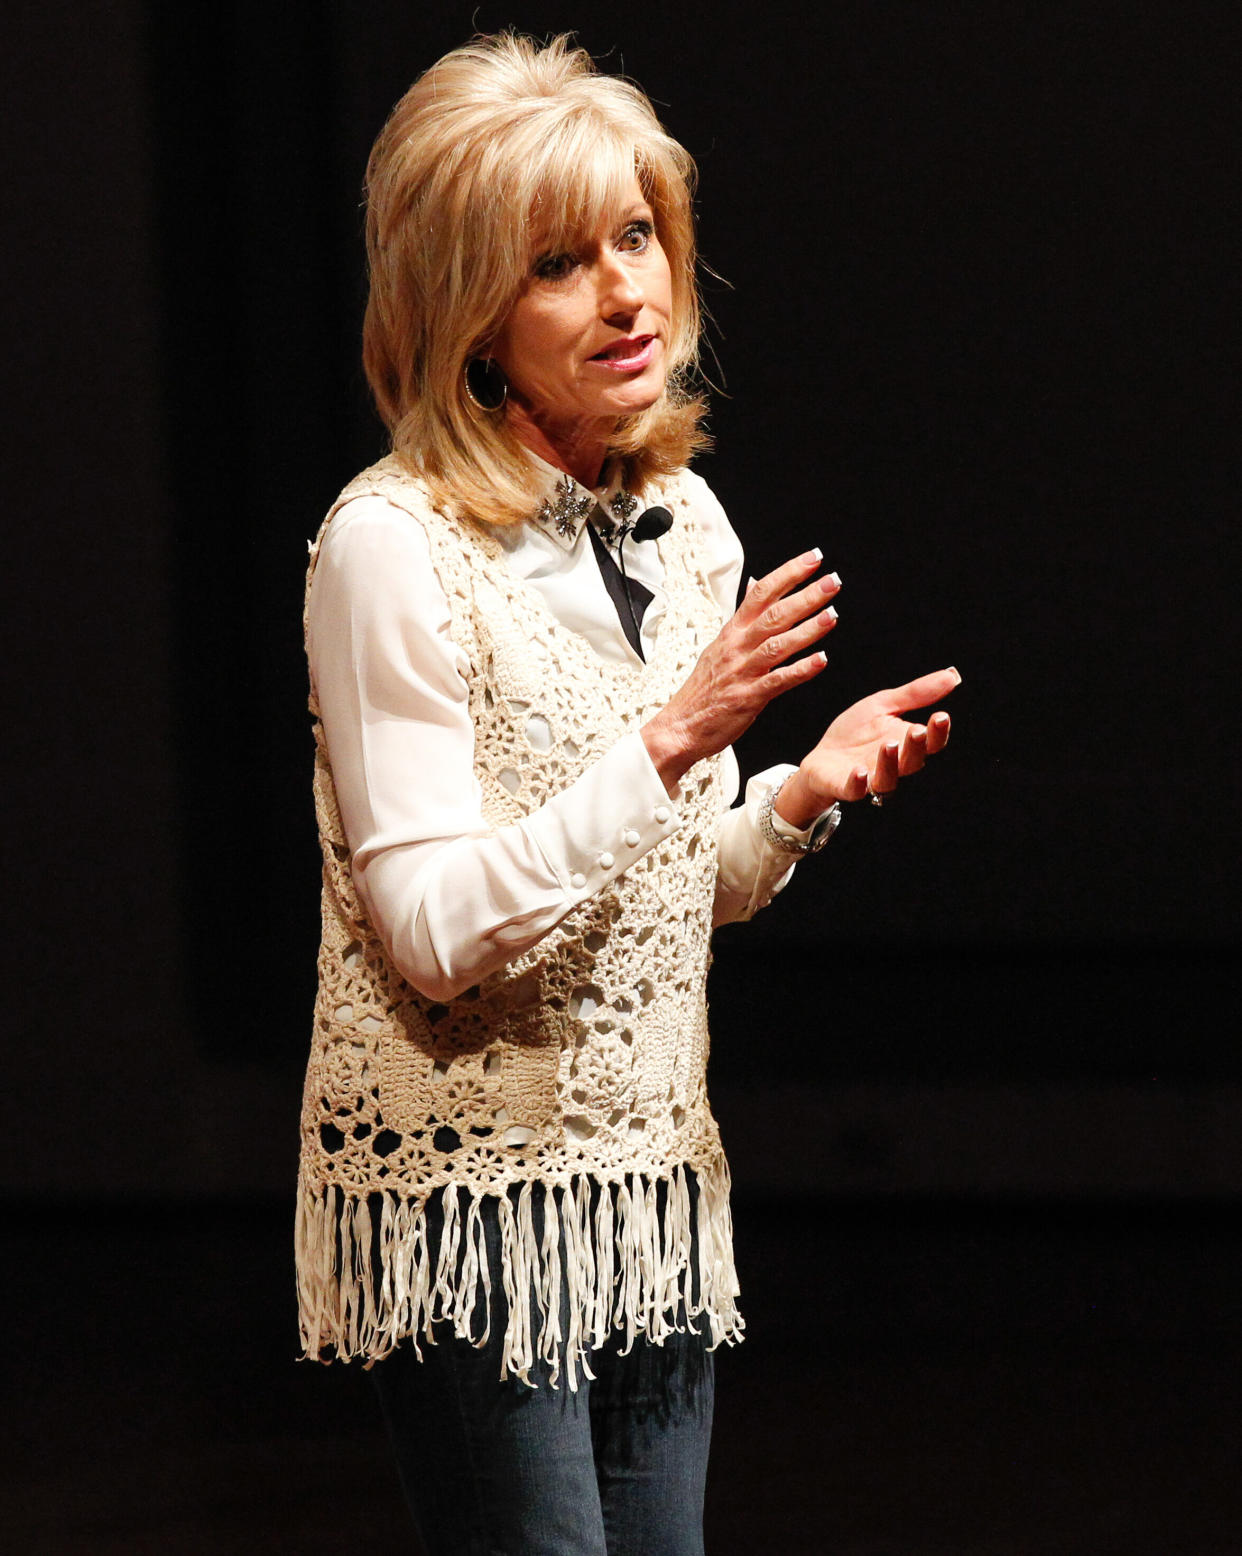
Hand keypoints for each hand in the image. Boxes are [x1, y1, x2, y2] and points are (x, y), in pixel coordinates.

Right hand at [642, 548, 840, 792]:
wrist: (680, 726)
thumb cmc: (704, 689)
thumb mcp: (720, 644)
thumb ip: (743, 615)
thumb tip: (755, 583)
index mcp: (732, 631)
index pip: (761, 592)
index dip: (789, 573)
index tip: (814, 559)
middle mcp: (737, 647)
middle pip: (774, 614)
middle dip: (806, 596)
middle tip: (833, 581)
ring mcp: (742, 671)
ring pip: (778, 644)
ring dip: (808, 629)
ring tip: (832, 616)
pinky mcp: (748, 697)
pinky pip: (778, 680)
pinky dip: (800, 670)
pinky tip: (821, 660)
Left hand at [774, 667, 960, 825]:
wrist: (821, 756)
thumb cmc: (855, 732)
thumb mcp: (883, 704)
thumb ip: (915, 694)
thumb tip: (952, 676)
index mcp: (906, 744)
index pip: (930, 742)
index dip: (938, 732)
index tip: (941, 716)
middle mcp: (893, 765)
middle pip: (913, 762)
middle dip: (916, 747)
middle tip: (917, 730)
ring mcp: (870, 779)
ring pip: (888, 779)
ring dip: (890, 763)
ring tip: (889, 745)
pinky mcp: (846, 787)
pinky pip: (855, 790)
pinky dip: (858, 783)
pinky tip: (859, 772)